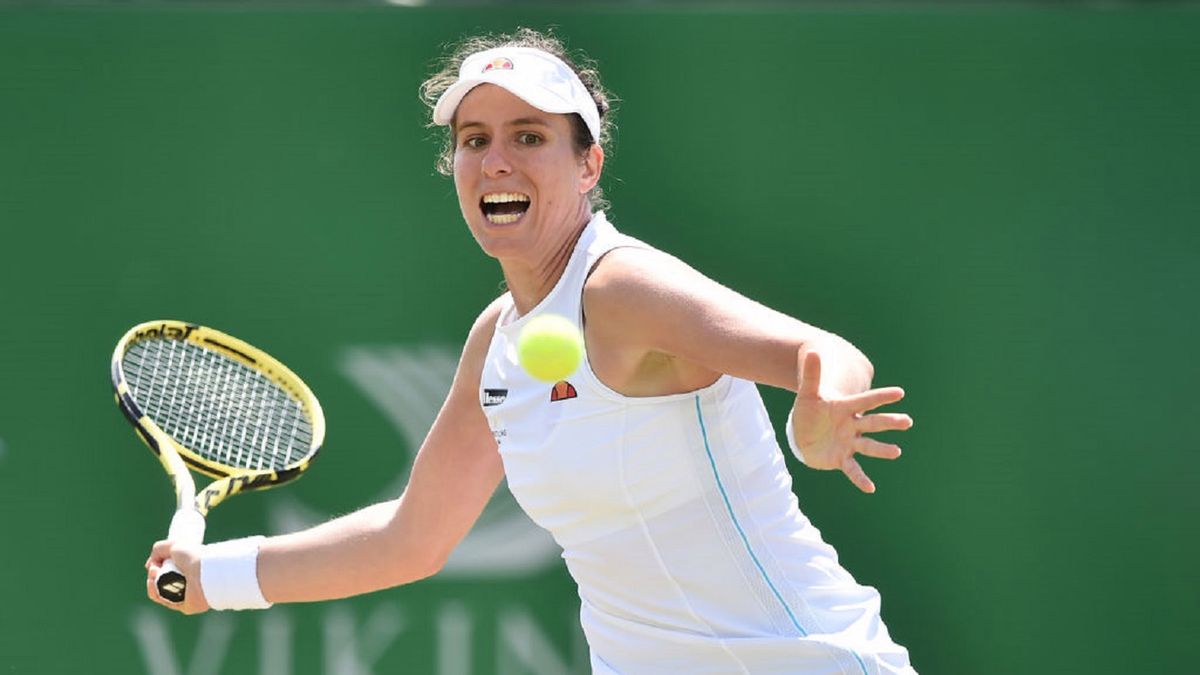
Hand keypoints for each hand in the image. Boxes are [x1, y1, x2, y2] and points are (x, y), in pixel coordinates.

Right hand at [145, 540, 209, 614]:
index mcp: (187, 569)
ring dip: (151, 581)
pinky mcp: (183, 605)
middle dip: (152, 573)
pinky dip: (154, 591)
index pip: (166, 570)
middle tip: (154, 568)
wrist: (205, 571)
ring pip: (158, 591)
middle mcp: (186, 582)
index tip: (154, 562)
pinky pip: (162, 599)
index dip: (156, 566)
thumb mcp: (174, 545)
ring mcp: (185, 594)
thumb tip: (151, 562)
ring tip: (155, 572)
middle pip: (159, 580)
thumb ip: (159, 549)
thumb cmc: (193, 556)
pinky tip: (153, 582)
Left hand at [790, 350, 912, 492]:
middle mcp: (853, 425)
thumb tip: (811, 350)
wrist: (804, 432)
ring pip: (868, 445)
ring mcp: (849, 442)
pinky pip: (853, 469)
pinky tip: (870, 488)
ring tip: (896, 452)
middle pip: (873, 422)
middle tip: (907, 421)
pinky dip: (861, 479)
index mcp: (847, 408)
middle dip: (889, 422)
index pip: (866, 401)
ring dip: (881, 449)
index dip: (881, 397)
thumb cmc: (810, 410)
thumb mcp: (808, 393)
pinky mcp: (842, 458)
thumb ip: (812, 374)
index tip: (900, 392)